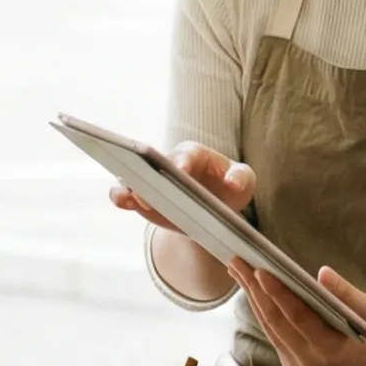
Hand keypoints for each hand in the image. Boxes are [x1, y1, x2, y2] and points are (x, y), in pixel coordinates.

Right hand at [109, 141, 254, 235]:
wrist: (212, 210)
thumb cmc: (229, 188)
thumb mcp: (244, 181)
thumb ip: (242, 177)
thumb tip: (232, 183)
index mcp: (194, 154)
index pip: (186, 155)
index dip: (182, 162)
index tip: (179, 170)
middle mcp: (168, 162)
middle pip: (154, 163)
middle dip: (150, 172)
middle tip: (147, 186)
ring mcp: (152, 179)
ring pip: (134, 176)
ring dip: (131, 186)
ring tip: (130, 197)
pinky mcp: (142, 198)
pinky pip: (126, 194)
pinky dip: (121, 197)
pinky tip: (123, 202)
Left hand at [228, 260, 365, 365]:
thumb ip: (345, 293)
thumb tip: (322, 272)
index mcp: (332, 351)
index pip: (298, 318)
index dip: (278, 294)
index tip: (260, 271)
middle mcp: (310, 363)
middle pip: (276, 323)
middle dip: (254, 290)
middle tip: (238, 261)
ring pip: (270, 329)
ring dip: (253, 299)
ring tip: (239, 271)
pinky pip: (275, 336)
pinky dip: (264, 312)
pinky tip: (254, 291)